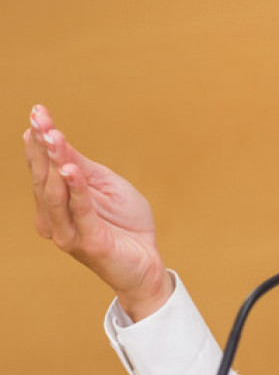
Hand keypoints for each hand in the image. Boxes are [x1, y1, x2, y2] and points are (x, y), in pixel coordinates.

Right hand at [24, 104, 171, 319]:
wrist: (145, 262)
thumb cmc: (124, 224)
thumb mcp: (105, 186)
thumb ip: (81, 167)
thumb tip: (56, 139)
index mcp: (56, 205)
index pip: (44, 169)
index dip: (39, 142)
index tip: (37, 112)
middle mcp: (54, 219)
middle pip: (44, 178)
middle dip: (41, 146)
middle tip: (38, 118)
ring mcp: (69, 233)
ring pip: (56, 193)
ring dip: (54, 163)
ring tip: (53, 136)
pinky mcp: (89, 242)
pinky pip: (80, 212)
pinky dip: (76, 190)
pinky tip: (71, 170)